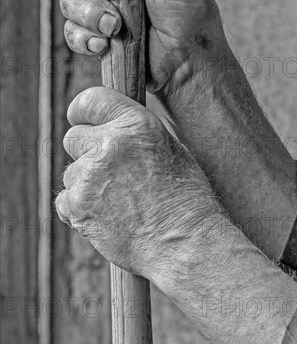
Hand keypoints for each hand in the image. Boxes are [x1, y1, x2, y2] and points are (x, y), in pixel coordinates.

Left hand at [55, 86, 219, 279]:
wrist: (184, 243)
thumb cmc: (185, 197)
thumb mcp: (171, 149)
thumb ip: (135, 132)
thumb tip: (110, 126)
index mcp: (137, 125)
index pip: (91, 99)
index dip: (83, 110)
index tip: (80, 117)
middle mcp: (109, 145)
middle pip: (73, 137)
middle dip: (86, 150)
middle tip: (108, 169)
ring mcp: (90, 177)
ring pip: (70, 172)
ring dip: (86, 182)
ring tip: (118, 201)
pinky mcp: (78, 207)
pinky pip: (65, 200)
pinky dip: (79, 207)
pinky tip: (108, 216)